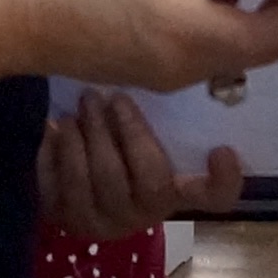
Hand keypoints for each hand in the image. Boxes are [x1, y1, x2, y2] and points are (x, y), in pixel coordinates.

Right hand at [18, 0, 277, 93]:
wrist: (18, 17)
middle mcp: (190, 69)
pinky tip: (233, 4)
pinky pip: (208, 56)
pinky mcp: (153, 77)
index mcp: (193, 36)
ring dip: (264, 28)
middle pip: (259, 51)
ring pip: (234, 55)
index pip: (272, 34)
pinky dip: (232, 33)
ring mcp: (170, 79)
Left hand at [40, 88, 237, 237]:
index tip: (222, 150)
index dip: (224, 180)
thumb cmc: (121, 150)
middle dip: (128, 132)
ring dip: (87, 140)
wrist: (71, 188)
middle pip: (149, 180)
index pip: (215, 197)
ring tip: (78, 110)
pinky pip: (59, 187)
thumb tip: (187, 55)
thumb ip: (163, 114)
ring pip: (98, 183)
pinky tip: (53, 130)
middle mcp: (146, 214)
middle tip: (109, 96)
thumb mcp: (148, 133)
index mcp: (177, 192)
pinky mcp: (67, 220)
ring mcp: (105, 222)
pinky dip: (55, 154)